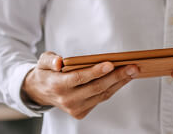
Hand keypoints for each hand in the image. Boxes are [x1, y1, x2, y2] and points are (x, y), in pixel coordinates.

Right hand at [21, 51, 137, 119]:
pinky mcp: (81, 112)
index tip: (110, 64)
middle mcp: (67, 99)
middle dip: (117, 77)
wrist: (40, 92)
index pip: (79, 78)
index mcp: (57, 85)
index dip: (95, 71)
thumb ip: (50, 60)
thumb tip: (59, 62)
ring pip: (102, 95)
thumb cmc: (46, 73)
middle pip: (96, 87)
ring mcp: (75, 108)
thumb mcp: (42, 61)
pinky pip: (101, 99)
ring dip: (119, 83)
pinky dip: (113, 88)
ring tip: (132, 71)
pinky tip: (122, 78)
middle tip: (132, 67)